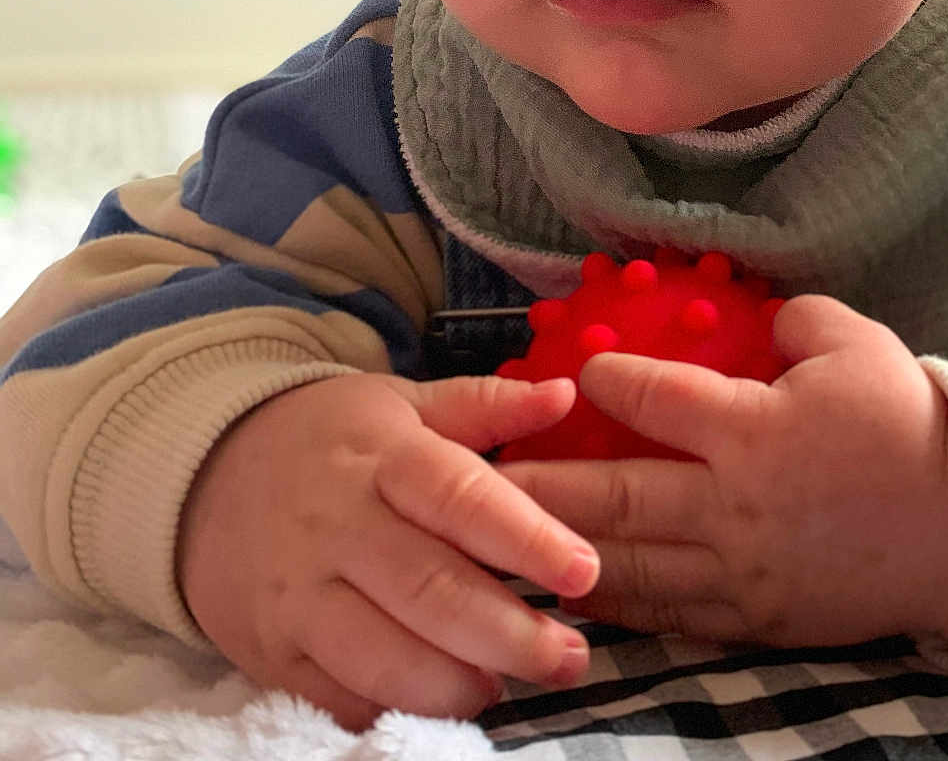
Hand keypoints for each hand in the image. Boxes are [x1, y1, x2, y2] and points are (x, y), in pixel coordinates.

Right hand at [178, 372, 599, 730]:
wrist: (204, 472)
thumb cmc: (331, 438)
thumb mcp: (403, 403)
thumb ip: (487, 405)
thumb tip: (564, 393)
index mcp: (383, 457)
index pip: (460, 497)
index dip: (526, 537)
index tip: (584, 570)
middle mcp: (339, 527)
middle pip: (430, 591)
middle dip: (509, 633)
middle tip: (571, 657)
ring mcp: (299, 596)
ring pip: (383, 658)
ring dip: (456, 685)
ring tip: (509, 686)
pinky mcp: (269, 653)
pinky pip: (334, 700)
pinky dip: (394, 713)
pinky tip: (442, 707)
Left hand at [500, 295, 947, 656]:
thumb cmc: (907, 424)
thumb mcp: (856, 343)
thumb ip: (792, 318)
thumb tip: (754, 315)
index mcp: (755, 428)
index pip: (655, 398)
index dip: (605, 379)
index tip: (574, 370)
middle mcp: (733, 503)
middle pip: (613, 492)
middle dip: (541, 481)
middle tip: (486, 472)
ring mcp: (738, 570)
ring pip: (627, 564)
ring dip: (560, 549)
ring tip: (504, 538)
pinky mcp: (752, 618)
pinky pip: (668, 615)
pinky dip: (616, 603)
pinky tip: (577, 593)